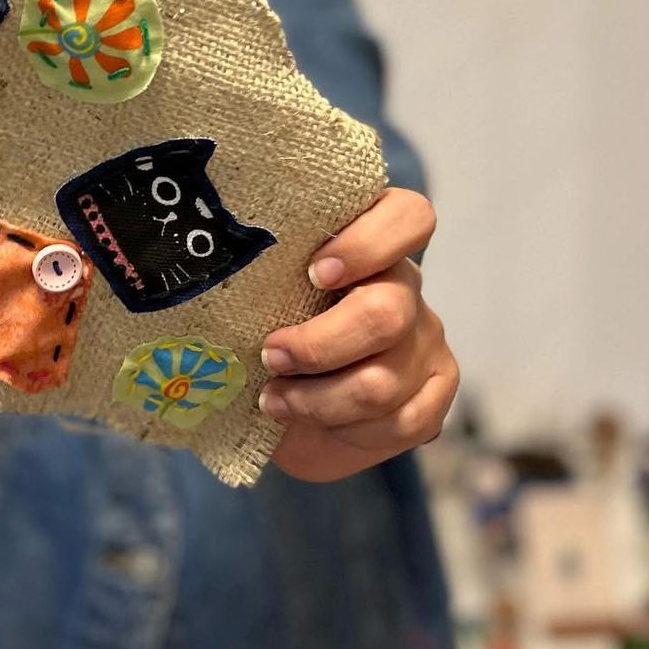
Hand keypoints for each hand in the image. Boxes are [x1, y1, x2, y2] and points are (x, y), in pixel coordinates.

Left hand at [262, 188, 457, 481]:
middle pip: (385, 313)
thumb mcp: (261, 293)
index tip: (315, 272)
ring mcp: (425, 340)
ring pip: (383, 381)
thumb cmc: (266, 327)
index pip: (409, 217)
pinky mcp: (434, 392)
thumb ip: (261, 273)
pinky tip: (314, 422)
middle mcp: (405, 286)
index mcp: (370, 242)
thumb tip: (214, 269)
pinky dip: (347, 430)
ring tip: (274, 398)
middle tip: (270, 355)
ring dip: (318, 400)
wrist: (288, 401)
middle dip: (316, 346)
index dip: (368, 244)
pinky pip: (401, 422)